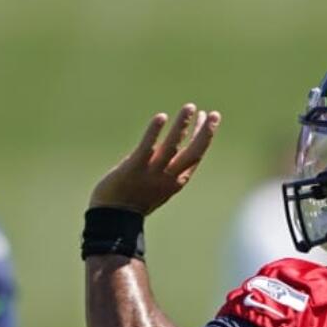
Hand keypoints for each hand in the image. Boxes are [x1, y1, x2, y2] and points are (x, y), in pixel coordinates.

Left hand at [89, 103, 221, 214]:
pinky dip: (155, 132)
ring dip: (183, 125)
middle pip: (193, 152)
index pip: (195, 156)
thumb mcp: (154, 187)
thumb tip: (163, 148)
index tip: (205, 118)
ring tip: (190, 107)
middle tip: (214, 114)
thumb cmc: (132, 203)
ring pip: (173, 146)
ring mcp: (152, 172)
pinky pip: (147, 147)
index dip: (203, 136)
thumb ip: (161, 168)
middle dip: (206, 133)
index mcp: (176, 182)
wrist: (113, 218)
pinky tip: (162, 117)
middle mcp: (168, 177)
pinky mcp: (134, 167)